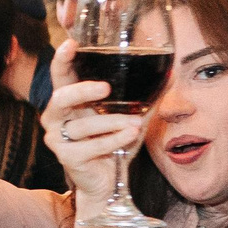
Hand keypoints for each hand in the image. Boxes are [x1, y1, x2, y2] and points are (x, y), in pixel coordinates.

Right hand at [41, 40, 146, 218]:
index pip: (60, 75)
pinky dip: (114, 140)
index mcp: (68, 102)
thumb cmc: (113, 145)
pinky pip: (92, 146)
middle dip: (83, 91)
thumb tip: (171, 75)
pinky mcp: (67, 158)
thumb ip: (144, 98)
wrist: (106, 184)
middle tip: (105, 88)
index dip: (62, 59)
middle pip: (61, 97)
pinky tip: (129, 136)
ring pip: (83, 125)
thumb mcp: (129, 117)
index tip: (71, 43)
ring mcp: (58, 139)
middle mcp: (56, 118)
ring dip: (113, 123)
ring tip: (135, 123)